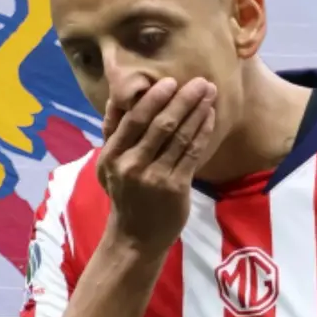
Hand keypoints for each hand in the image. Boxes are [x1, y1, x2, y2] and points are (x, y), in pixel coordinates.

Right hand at [97, 78, 216, 257]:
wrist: (135, 236)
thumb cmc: (123, 193)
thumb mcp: (107, 164)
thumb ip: (112, 132)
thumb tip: (117, 96)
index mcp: (112, 155)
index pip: (134, 120)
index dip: (153, 99)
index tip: (170, 80)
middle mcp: (131, 165)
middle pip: (160, 125)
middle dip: (182, 100)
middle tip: (200, 81)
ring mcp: (154, 177)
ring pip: (180, 137)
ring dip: (197, 112)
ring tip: (209, 93)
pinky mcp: (175, 188)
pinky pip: (192, 154)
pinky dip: (202, 132)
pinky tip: (210, 117)